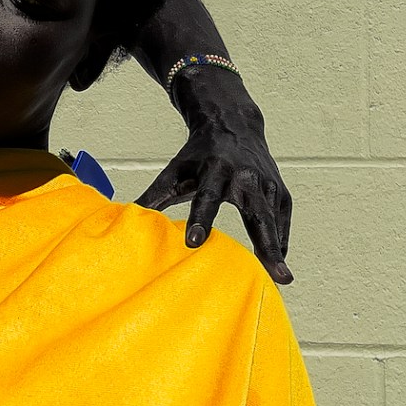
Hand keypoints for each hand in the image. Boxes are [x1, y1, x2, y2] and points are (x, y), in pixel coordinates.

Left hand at [136, 68, 292, 282]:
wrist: (233, 125)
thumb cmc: (199, 155)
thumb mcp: (174, 171)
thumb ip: (153, 196)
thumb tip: (123, 218)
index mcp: (216, 170)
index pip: (207, 198)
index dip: (200, 220)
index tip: (193, 243)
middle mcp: (246, 176)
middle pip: (257, 215)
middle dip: (265, 245)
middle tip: (275, 274)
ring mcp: (268, 184)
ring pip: (273, 221)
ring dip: (277, 250)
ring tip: (282, 279)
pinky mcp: (280, 191)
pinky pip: (281, 221)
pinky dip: (280, 242)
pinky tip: (277, 262)